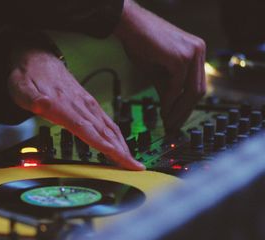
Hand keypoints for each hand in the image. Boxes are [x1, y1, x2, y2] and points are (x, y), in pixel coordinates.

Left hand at [8, 48, 144, 169]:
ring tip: (131, 159)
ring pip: (108, 126)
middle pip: (104, 132)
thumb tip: (43, 104)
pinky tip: (119, 142)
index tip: (121, 159)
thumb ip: (32, 99)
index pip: (89, 131)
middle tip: (135, 167)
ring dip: (121, 144)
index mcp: (64, 105)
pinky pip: (106, 120)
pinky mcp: (88, 102)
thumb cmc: (28, 76)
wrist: (37, 58)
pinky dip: (116, 134)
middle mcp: (80, 104)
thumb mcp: (21, 88)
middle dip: (121, 151)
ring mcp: (86, 103)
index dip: (107, 147)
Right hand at [114, 0, 205, 130]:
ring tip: (168, 122)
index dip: (188, 106)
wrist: (129, 24)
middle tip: (174, 126)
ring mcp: (192, 53)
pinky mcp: (180, 57)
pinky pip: (178, 86)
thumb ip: (167, 88)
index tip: (177, 120)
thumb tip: (169, 110)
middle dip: (185, 111)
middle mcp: (199, 50)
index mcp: (196, 51)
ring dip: (179, 110)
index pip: (197, 85)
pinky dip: (170, 100)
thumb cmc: (140, 43)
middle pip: (199, 90)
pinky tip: (163, 109)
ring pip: (192, 91)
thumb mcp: (157, 70)